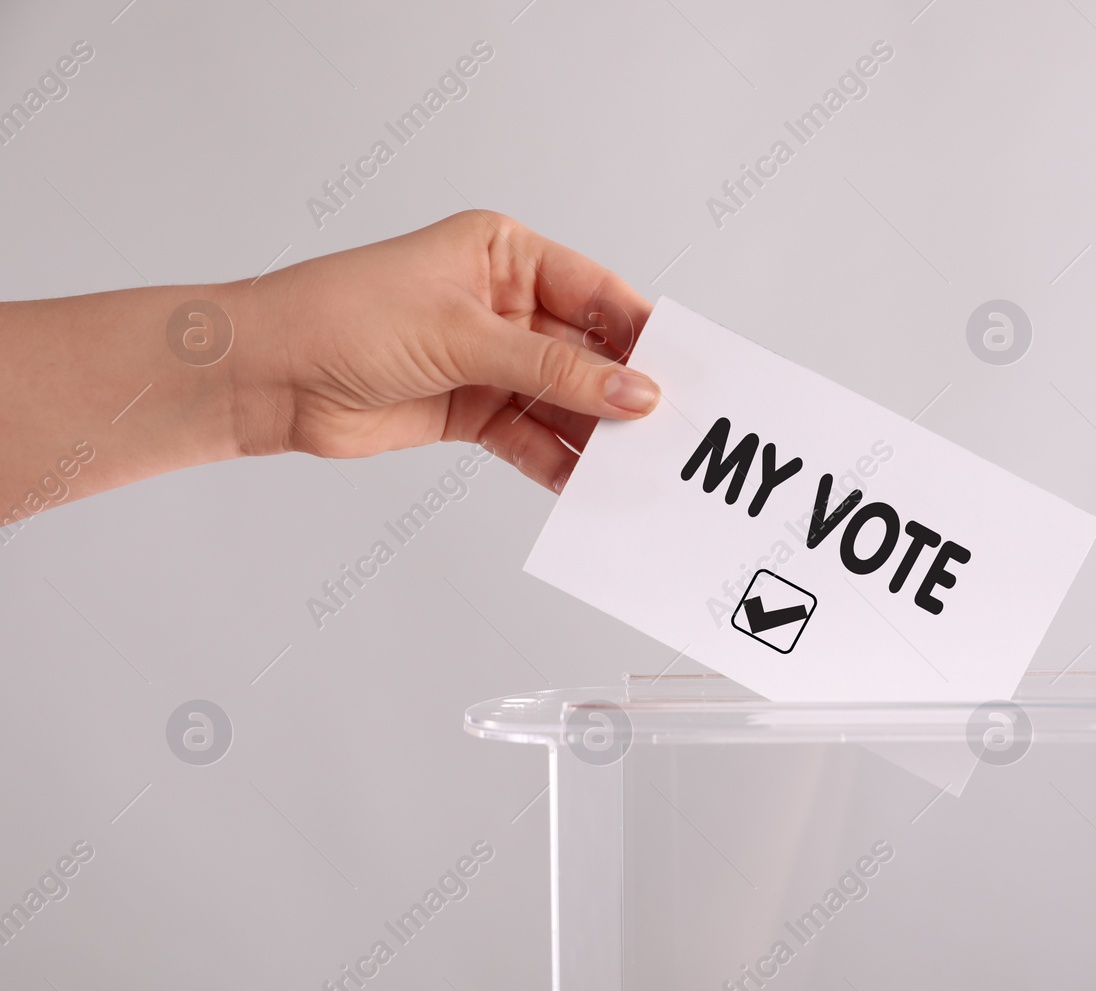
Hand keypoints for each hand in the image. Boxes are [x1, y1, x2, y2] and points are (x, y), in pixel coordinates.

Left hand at [233, 211, 658, 490]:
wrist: (267, 375)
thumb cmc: (345, 317)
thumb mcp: (463, 336)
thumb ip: (552, 370)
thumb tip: (632, 391)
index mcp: (506, 255)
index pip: (597, 294)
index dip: (640, 333)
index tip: (682, 371)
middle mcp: (505, 305)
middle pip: (586, 354)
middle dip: (622, 392)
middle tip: (668, 430)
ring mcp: (489, 360)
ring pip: (563, 401)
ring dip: (594, 434)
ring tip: (635, 468)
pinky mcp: (472, 410)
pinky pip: (531, 437)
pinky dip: (556, 461)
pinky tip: (583, 484)